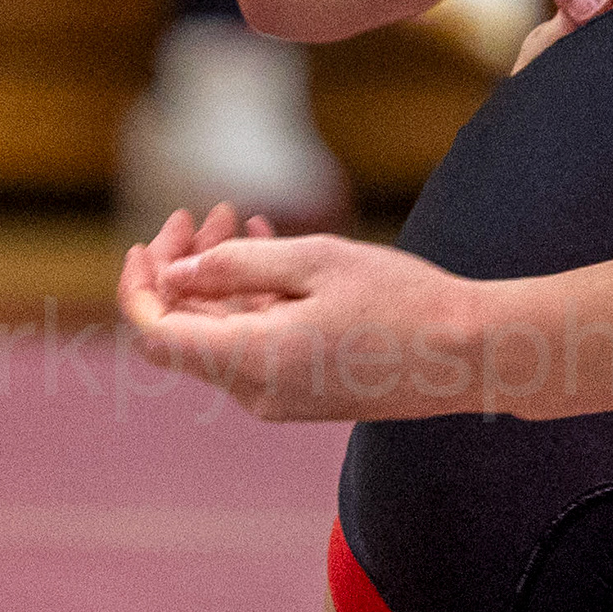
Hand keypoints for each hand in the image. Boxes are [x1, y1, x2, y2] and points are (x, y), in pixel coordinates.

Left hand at [118, 202, 490, 421]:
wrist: (473, 354)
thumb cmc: (404, 302)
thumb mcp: (317, 261)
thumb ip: (235, 265)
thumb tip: (175, 276)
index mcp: (252, 359)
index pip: (155, 331)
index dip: (140, 284)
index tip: (152, 239)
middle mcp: (256, 391)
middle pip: (187, 332)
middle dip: (187, 269)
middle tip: (211, 212)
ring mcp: (281, 399)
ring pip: (224, 338)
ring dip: (222, 282)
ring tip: (245, 221)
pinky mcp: (306, 395)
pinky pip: (257, 350)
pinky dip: (253, 304)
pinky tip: (275, 259)